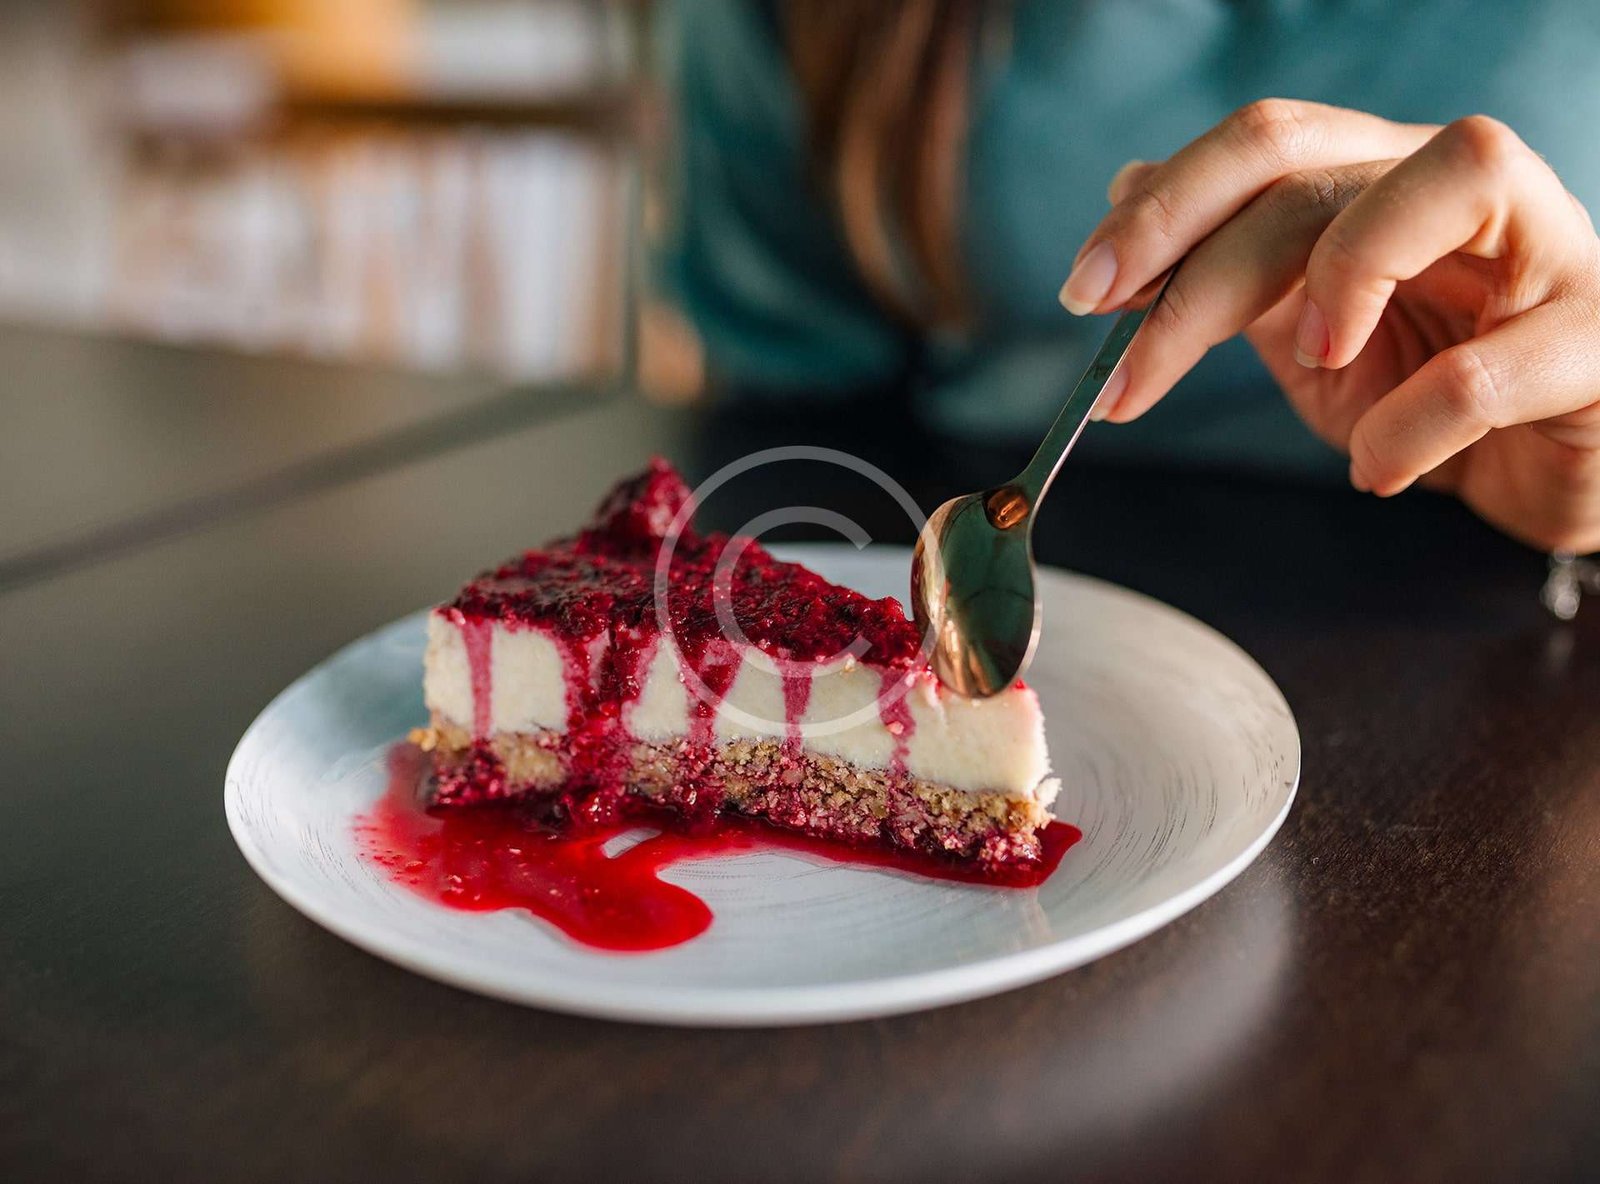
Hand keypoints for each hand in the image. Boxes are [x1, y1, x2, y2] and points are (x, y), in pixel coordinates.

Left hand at [1059, 99, 1599, 552]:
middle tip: (1121, 340)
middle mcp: (1463, 189)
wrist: (1560, 468)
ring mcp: (1547, 251)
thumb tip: (1129, 187)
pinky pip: (1497, 363)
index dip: (1163, 208)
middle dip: (1196, 251)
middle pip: (1317, 160)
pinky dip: (1415, 421)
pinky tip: (1377, 466)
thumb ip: (1233, 268)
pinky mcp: (1599, 342)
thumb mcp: (1313, 334)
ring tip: (1310, 359)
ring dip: (1347, 267)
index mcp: (1383, 180)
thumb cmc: (1438, 396)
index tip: (1086, 291)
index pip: (1264, 145)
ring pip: (1456, 177)